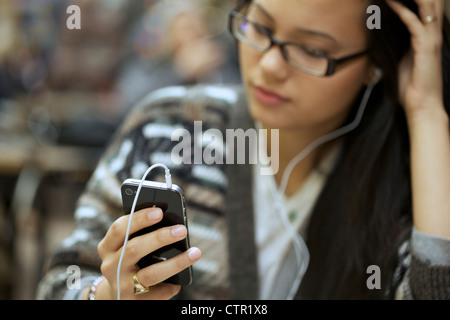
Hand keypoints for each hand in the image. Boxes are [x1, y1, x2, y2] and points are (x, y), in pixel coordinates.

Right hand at [94, 207, 200, 299]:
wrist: (114, 296)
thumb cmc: (127, 260)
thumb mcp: (125, 246)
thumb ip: (139, 234)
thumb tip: (171, 221)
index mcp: (107, 247)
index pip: (119, 229)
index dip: (139, 219)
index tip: (159, 212)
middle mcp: (111, 266)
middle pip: (135, 249)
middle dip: (160, 237)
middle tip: (182, 230)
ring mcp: (122, 286)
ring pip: (151, 274)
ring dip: (176, 262)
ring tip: (195, 253)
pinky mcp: (134, 302)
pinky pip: (158, 293)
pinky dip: (171, 286)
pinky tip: (179, 281)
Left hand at [387, 0, 444, 116]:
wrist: (422, 106)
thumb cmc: (411, 88)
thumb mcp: (399, 63)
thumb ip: (394, 49)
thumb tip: (378, 42)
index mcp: (426, 37)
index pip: (422, 8)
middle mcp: (432, 34)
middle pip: (430, 2)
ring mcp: (431, 39)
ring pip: (426, 6)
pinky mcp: (426, 47)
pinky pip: (413, 22)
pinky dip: (401, 10)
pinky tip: (389, 2)